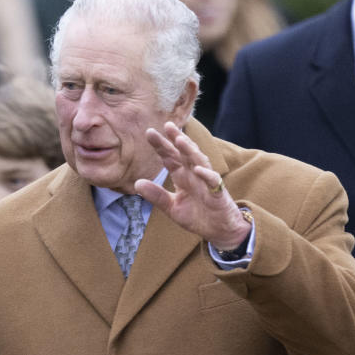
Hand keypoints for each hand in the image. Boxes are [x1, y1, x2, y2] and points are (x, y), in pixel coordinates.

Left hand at [136, 122, 251, 252]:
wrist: (218, 230)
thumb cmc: (196, 216)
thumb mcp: (172, 208)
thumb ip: (156, 196)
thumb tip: (137, 183)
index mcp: (182, 177)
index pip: (170, 157)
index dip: (161, 146)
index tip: (149, 133)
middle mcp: (193, 174)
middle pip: (184, 154)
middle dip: (176, 139)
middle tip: (167, 125)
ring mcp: (206, 181)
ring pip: (198, 161)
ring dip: (190, 151)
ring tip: (180, 140)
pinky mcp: (217, 192)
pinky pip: (212, 181)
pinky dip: (206, 174)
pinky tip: (197, 169)